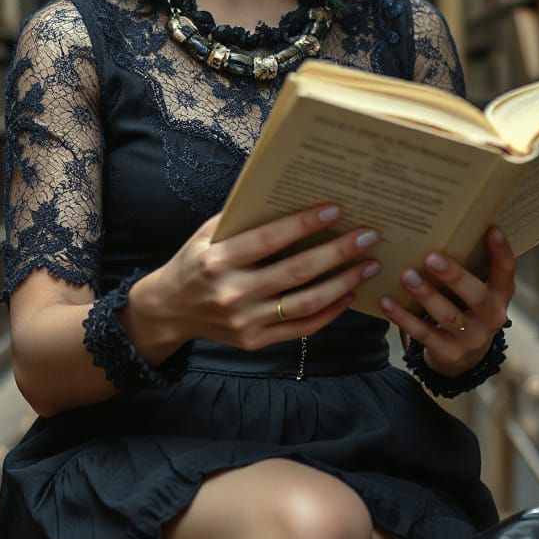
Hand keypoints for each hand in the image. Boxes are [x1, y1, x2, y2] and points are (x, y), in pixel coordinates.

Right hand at [130, 204, 380, 355]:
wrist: (170, 310)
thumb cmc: (195, 262)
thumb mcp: (207, 234)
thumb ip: (243, 221)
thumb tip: (289, 197)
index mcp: (218, 260)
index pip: (269, 240)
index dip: (303, 225)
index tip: (335, 210)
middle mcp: (232, 293)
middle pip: (296, 272)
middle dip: (337, 253)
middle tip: (367, 237)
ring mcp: (246, 322)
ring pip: (306, 304)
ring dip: (343, 284)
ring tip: (368, 266)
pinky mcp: (255, 341)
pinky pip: (301, 328)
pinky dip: (329, 312)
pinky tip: (348, 294)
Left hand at [379, 225, 515, 378]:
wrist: (462, 358)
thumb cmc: (463, 308)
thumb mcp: (474, 291)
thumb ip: (466, 267)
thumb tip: (438, 227)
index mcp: (499, 296)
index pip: (507, 273)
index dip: (502, 252)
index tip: (491, 229)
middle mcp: (490, 317)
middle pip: (476, 295)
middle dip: (454, 276)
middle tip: (431, 257)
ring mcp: (471, 338)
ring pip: (449, 315)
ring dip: (426, 295)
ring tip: (407, 276)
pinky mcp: (448, 353)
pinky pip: (423, 333)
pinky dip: (403, 317)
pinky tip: (386, 301)